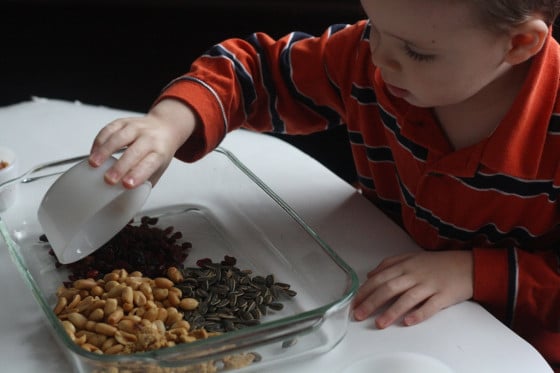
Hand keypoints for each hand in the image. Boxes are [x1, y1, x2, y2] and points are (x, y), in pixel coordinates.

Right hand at [89, 99, 197, 187]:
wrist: (166, 126)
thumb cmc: (159, 152)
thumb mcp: (158, 169)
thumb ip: (144, 184)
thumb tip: (125, 205)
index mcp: (159, 153)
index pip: (149, 164)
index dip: (138, 174)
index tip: (127, 185)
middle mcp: (149, 139)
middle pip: (134, 152)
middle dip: (120, 166)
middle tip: (108, 180)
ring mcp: (136, 128)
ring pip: (119, 137)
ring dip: (105, 151)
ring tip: (94, 164)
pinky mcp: (123, 122)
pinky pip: (109, 129)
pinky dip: (100, 141)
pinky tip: (93, 152)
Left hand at [352, 250, 472, 327]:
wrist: (468, 266)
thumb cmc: (437, 264)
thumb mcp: (411, 257)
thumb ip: (389, 264)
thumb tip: (370, 275)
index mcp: (405, 265)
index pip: (380, 278)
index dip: (365, 291)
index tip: (354, 302)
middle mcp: (415, 274)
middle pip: (389, 288)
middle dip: (371, 302)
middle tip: (359, 314)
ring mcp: (429, 285)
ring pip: (407, 298)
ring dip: (392, 311)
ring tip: (380, 323)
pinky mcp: (444, 296)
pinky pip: (430, 306)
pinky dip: (419, 314)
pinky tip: (408, 322)